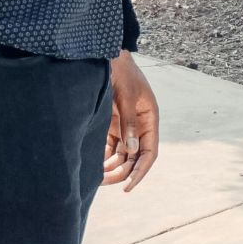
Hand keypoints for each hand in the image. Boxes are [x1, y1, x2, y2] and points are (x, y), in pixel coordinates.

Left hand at [103, 50, 160, 190]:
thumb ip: (128, 123)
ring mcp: (125, 126)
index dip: (140, 171)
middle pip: (134, 157)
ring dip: (112, 167)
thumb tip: (131, 150)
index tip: (128, 186)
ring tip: (96, 178)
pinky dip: (103, 157)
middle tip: (105, 183)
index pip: (149, 152)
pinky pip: (109, 147)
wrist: (107, 57)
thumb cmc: (121, 73)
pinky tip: (92, 166)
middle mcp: (139, 126)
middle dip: (123, 172)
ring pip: (122, 155)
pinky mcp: (111, 124)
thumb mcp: (125, 96)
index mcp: (149, 119)